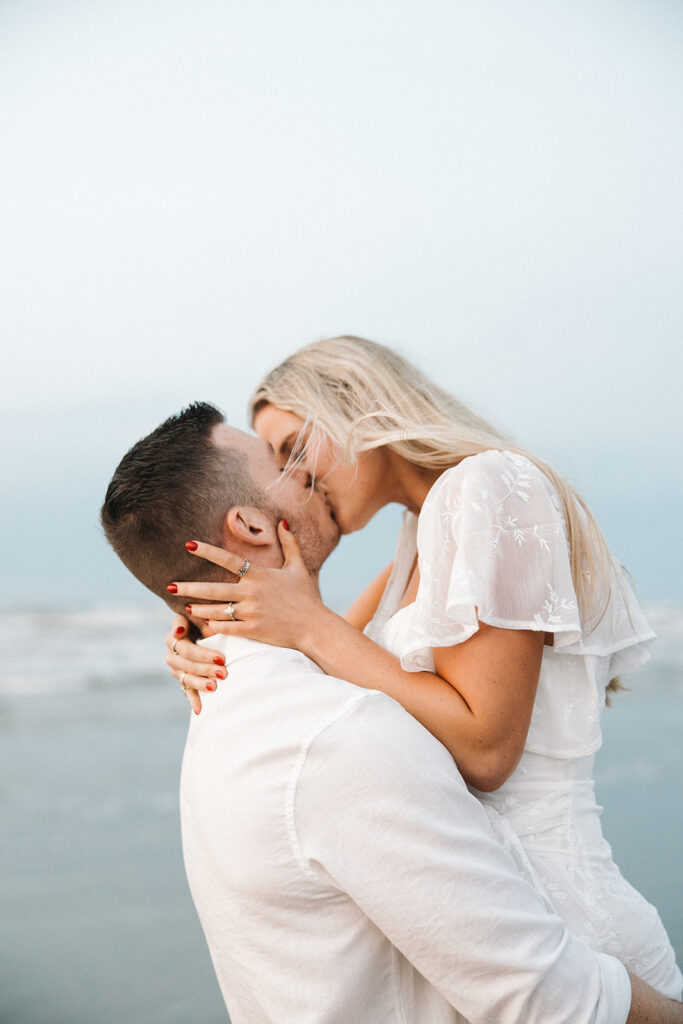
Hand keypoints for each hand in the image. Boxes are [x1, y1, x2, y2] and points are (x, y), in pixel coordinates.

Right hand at [165, 614, 227, 714]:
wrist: (205, 625)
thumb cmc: (207, 616)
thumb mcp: (204, 614)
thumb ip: (200, 619)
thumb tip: (188, 630)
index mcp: (175, 634)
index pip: (184, 647)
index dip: (202, 654)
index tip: (221, 658)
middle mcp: (172, 651)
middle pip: (185, 663)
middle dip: (205, 668)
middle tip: (224, 672)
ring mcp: (176, 666)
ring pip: (184, 677)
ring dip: (199, 683)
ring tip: (215, 687)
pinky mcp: (183, 677)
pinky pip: (186, 690)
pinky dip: (193, 700)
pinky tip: (200, 709)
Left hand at [171, 522, 325, 650]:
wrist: (315, 627)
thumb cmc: (306, 597)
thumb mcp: (298, 567)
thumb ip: (290, 544)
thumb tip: (284, 522)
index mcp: (259, 575)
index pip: (228, 559)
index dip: (207, 551)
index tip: (188, 545)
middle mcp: (252, 592)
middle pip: (213, 588)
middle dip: (189, 587)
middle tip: (169, 586)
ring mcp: (251, 612)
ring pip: (215, 610)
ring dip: (198, 609)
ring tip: (184, 607)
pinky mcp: (252, 630)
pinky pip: (226, 628)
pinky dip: (213, 627)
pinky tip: (204, 627)